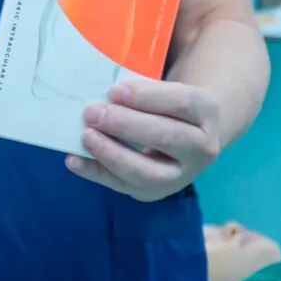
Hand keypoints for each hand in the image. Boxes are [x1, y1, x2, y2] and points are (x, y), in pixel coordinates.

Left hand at [66, 78, 220, 201]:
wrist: (186, 135)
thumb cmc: (165, 104)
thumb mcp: (164, 88)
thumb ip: (141, 88)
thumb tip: (105, 93)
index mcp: (206, 111)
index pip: (181, 103)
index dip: (147, 97)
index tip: (114, 91)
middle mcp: (202, 147)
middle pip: (167, 137)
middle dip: (127, 125)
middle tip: (93, 113)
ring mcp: (180, 175)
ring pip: (149, 172)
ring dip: (113, 154)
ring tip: (86, 136)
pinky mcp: (155, 192)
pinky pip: (124, 185)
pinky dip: (97, 173)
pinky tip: (74, 160)